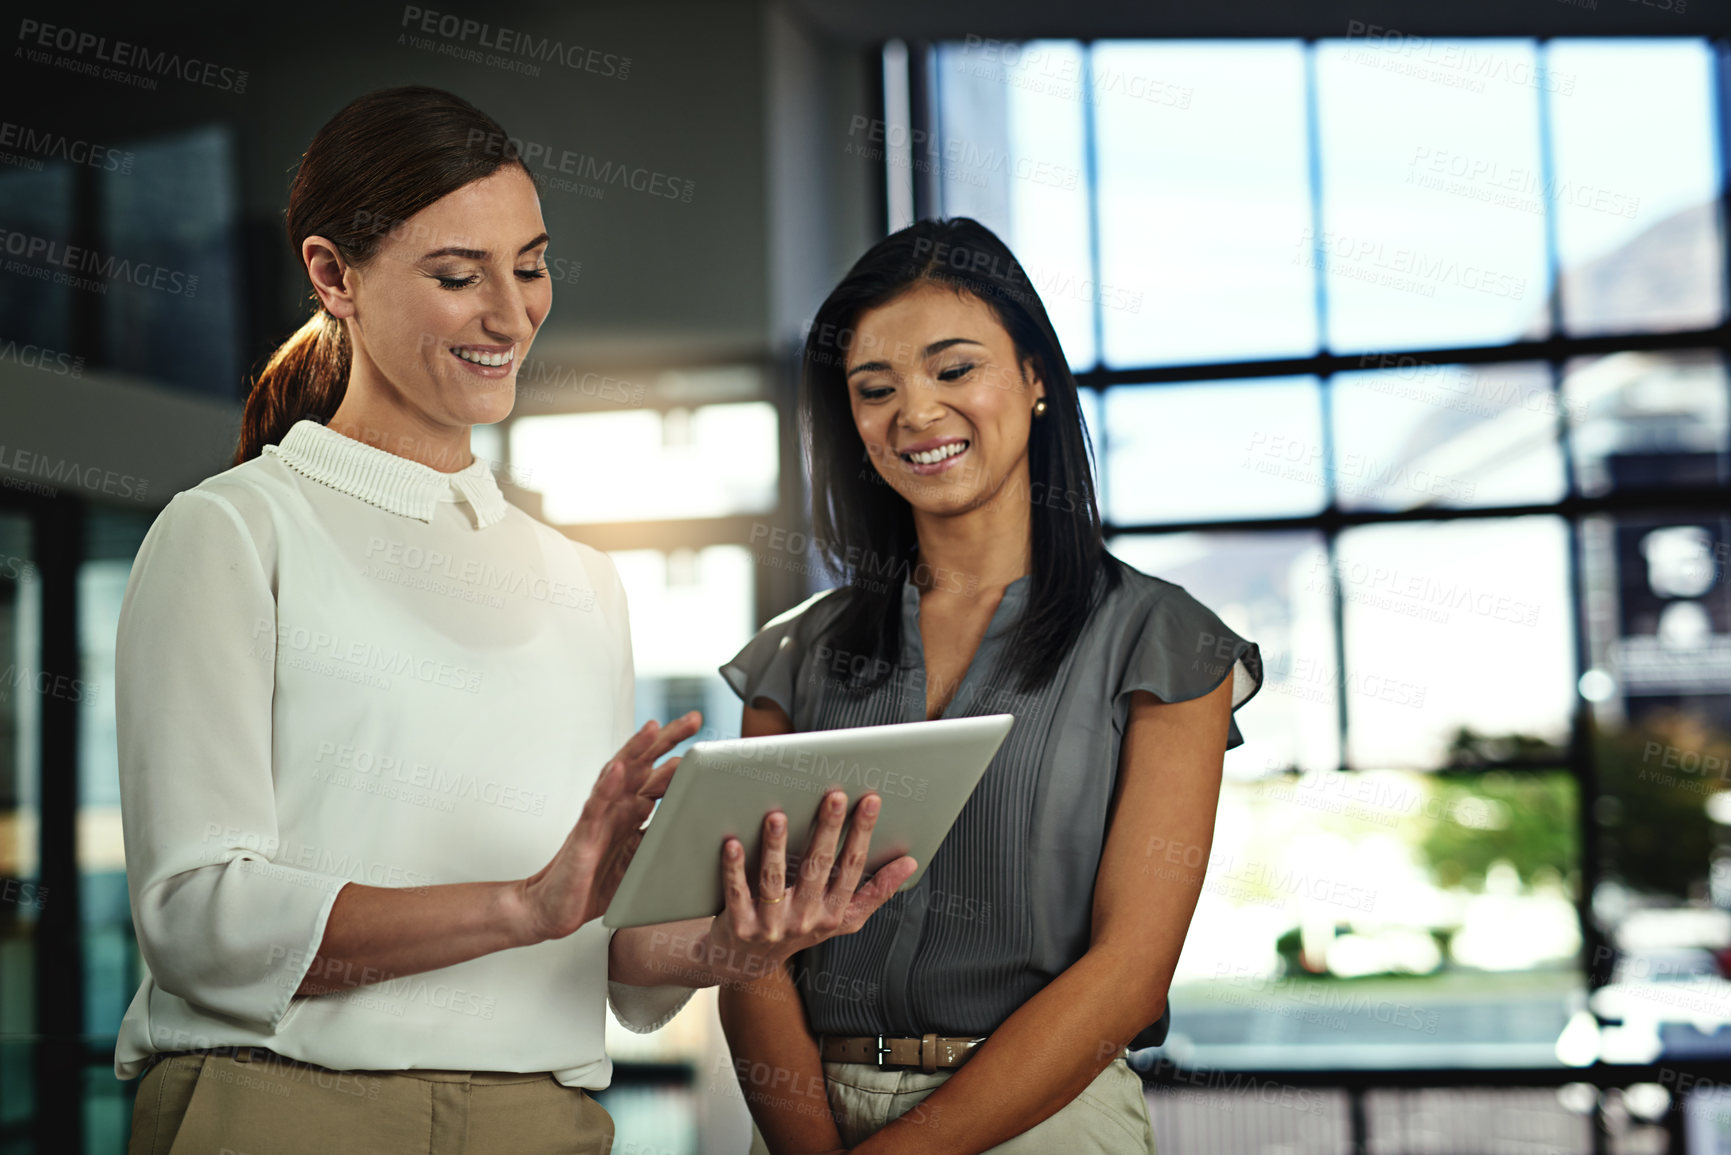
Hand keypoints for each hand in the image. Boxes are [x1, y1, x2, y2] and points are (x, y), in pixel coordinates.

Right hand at [515, 711, 702, 942]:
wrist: (556, 909)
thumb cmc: (594, 884)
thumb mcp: (640, 861)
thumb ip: (661, 838)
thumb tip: (697, 828)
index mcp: (631, 811)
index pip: (659, 776)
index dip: (683, 758)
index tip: (709, 744)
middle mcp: (616, 807)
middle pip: (643, 764)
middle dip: (667, 740)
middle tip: (694, 718)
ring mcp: (599, 817)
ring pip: (618, 775)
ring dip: (635, 749)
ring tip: (653, 727)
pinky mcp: (583, 835)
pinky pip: (594, 806)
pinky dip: (606, 786)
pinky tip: (617, 769)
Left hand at [703, 788, 917, 982]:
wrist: (744, 961)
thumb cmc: (799, 928)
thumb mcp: (842, 917)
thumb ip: (874, 891)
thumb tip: (910, 863)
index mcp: (833, 914)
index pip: (851, 867)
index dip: (862, 834)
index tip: (871, 801)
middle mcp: (805, 920)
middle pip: (817, 868)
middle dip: (828, 830)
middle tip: (835, 796)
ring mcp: (771, 925)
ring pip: (774, 880)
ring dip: (776, 847)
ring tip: (777, 816)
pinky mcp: (739, 926)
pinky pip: (737, 893)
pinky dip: (734, 868)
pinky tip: (733, 843)